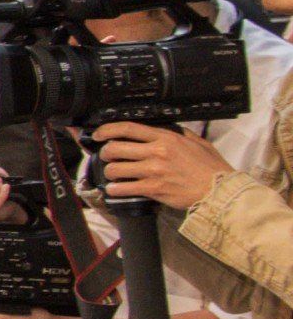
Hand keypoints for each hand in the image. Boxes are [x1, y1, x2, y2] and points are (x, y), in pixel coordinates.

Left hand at [91, 120, 231, 210]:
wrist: (220, 190)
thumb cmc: (212, 168)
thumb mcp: (198, 142)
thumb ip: (180, 134)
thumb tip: (167, 129)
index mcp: (166, 138)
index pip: (129, 128)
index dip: (108, 129)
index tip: (99, 133)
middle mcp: (157, 152)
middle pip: (115, 148)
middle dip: (105, 153)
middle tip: (107, 157)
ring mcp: (154, 171)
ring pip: (115, 169)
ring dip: (110, 173)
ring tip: (114, 175)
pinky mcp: (153, 188)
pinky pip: (124, 187)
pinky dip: (116, 189)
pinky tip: (116, 189)